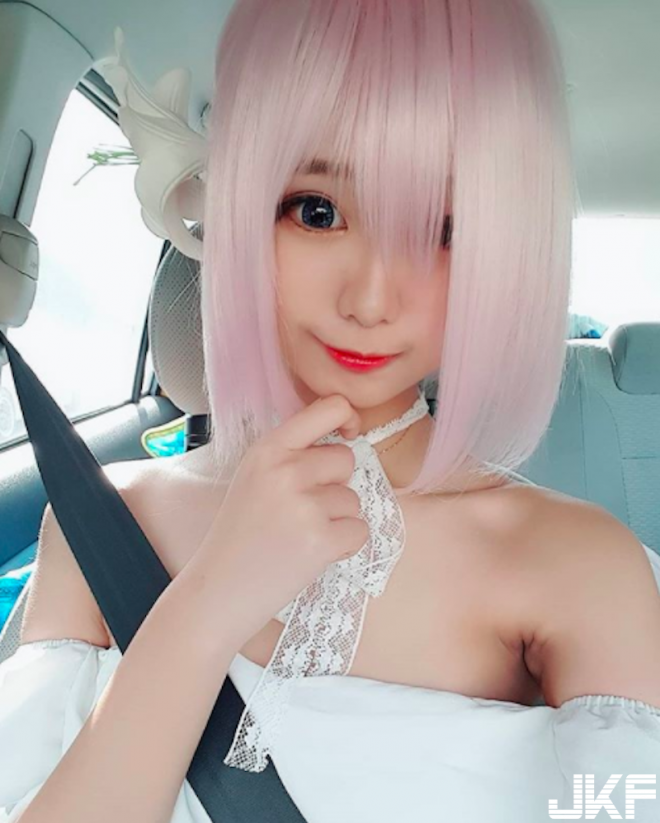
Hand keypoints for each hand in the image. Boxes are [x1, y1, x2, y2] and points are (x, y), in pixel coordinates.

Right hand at [194, 394, 368, 645]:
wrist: (219, 590)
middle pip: (347, 458)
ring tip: (299, 535)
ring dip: (336, 519)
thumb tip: (344, 438)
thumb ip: (292, 454)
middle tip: (302, 509)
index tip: (349, 433)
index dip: (348, 417)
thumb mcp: (255, 476)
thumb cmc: (241, 533)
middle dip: (335, 483)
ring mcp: (304, 505)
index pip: (329, 407)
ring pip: (353, 499)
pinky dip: (344, 545)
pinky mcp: (321, 539)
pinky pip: (359, 530)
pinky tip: (312, 553)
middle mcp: (286, 470)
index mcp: (268, 448)